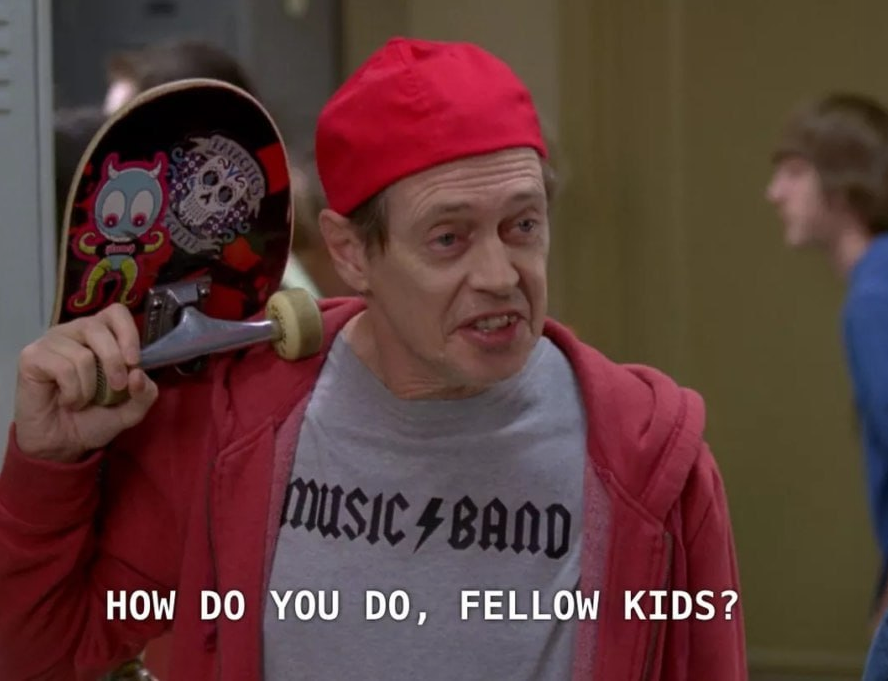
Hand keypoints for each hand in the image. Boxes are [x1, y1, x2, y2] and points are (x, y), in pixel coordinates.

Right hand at [13, 304, 157, 461]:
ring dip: (90, 386)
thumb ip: (145, 394)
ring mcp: (51, 342)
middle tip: (116, 388)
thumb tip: (139, 374)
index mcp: (100, 335)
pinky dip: (72, 391)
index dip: (128, 333)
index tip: (134, 362)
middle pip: (98, 327)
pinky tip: (66, 400)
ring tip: (83, 400)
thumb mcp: (131, 410)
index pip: (116, 312)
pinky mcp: (32, 356)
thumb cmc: (94, 419)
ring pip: (82, 353)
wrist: (62, 443)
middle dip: (114, 361)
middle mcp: (75, 332)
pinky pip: (62, 367)